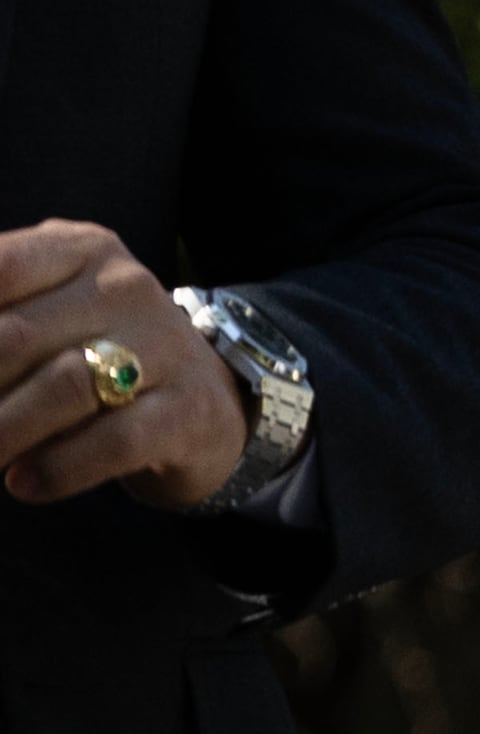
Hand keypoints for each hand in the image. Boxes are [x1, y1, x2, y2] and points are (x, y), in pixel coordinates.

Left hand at [0, 226, 242, 511]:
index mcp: (80, 250)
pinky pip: (115, 440)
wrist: (206, 401)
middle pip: (16, 336)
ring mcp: (165, 348)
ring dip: (3, 431)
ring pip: (64, 387)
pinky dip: (58, 467)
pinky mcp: (188, 411)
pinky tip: (23, 482)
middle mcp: (126, 288)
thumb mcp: (44, 312)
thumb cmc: (96, 353)